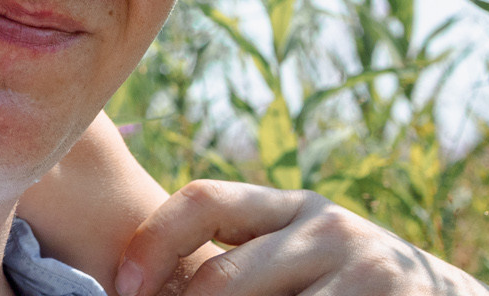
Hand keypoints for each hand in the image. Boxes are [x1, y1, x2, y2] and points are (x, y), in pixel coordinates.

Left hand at [117, 182, 488, 295]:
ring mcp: (363, 268)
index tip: (125, 289)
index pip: (204, 200)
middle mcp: (327, 228)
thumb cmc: (353, 288)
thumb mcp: (302, 258)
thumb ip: (241, 262)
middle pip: (224, 275)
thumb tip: (143, 288)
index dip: (154, 242)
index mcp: (293, 207)